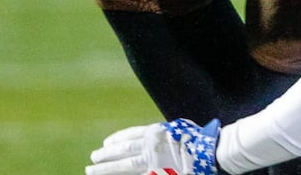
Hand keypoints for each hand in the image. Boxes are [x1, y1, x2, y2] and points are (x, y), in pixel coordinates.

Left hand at [86, 118, 220, 174]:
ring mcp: (152, 162)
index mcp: (156, 133)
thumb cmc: (200, 139)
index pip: (131, 136)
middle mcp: (150, 147)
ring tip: (90, 170)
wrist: (210, 152)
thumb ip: (165, 134)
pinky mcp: (156, 173)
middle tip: (92, 159)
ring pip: (123, 166)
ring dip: (105, 169)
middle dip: (106, 155)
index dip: (117, 140)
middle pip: (123, 151)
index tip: (106, 143)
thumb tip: (154, 137)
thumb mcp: (180, 130)